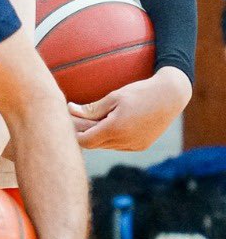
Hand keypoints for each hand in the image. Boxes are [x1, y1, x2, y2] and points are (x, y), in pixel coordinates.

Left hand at [69, 67, 190, 151]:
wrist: (171, 96)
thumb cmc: (140, 92)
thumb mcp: (114, 97)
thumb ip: (91, 108)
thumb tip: (69, 110)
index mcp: (116, 129)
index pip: (84, 141)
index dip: (73, 133)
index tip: (67, 121)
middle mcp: (125, 141)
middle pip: (94, 144)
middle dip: (82, 132)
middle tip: (74, 118)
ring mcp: (134, 145)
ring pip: (105, 145)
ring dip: (96, 135)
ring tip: (89, 120)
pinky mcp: (141, 146)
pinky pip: (118, 146)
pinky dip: (109, 138)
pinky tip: (107, 125)